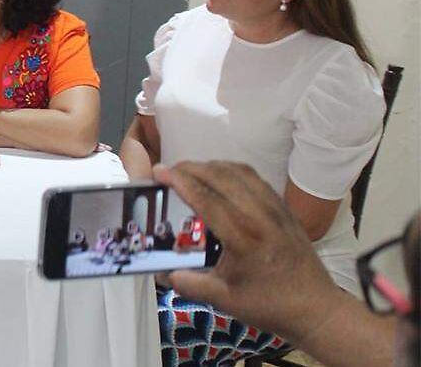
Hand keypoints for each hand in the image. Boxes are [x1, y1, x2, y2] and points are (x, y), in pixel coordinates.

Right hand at [154, 161, 340, 341]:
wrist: (315, 308)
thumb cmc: (268, 305)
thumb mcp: (223, 300)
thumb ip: (189, 284)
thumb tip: (161, 272)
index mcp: (243, 239)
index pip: (206, 199)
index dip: (180, 182)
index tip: (159, 172)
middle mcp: (260, 216)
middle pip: (221, 177)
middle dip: (191, 168)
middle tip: (169, 170)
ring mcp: (275, 209)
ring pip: (239, 172)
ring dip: (212, 166)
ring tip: (191, 171)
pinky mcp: (284, 208)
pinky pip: (255, 178)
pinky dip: (232, 171)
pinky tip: (220, 178)